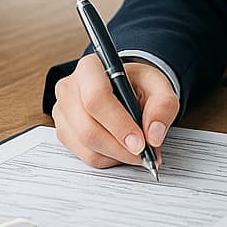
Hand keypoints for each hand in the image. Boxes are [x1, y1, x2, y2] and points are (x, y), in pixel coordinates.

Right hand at [52, 55, 178, 168]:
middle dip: (120, 147)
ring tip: (137, 150)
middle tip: (145, 154)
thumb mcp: (159, 87)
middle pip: (88, 128)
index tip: (140, 143)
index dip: (118, 124)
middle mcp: (69, 88)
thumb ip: (163, 106)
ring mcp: (63, 112)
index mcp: (90, 68)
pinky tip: (122, 149)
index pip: (96, 98)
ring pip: (86, 146)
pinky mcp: (64, 132)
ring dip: (116, 155)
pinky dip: (108, 158)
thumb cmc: (138, 84)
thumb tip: (154, 135)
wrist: (125, 88)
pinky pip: (85, 156)